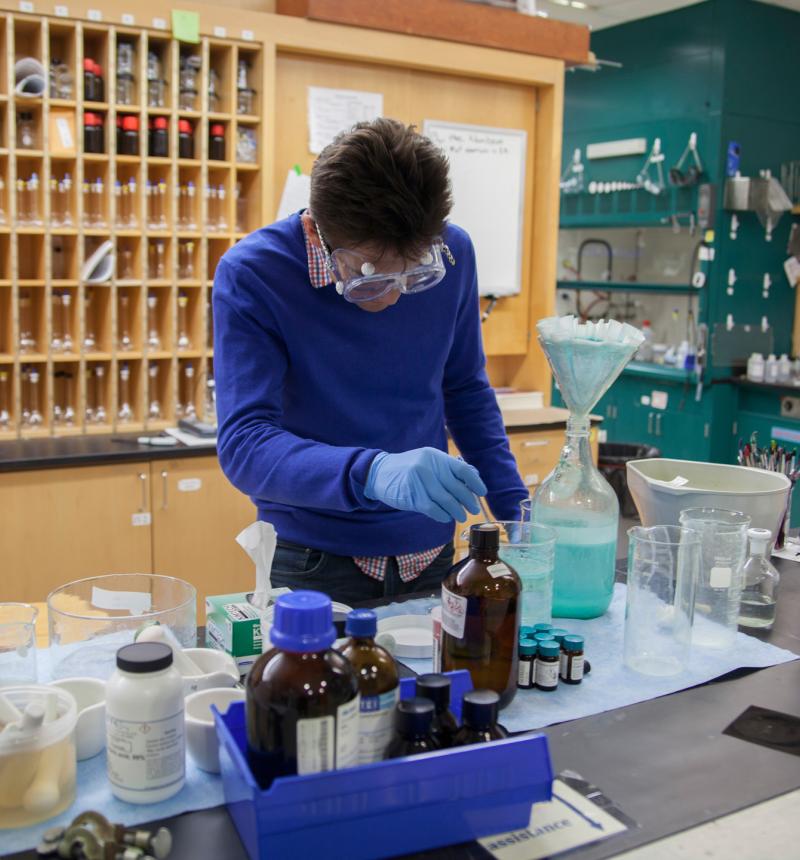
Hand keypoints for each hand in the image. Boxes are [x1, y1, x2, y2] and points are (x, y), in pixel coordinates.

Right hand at [365, 447, 486, 522]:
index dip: (475, 483)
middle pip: (457, 488)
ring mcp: (419, 481)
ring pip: (446, 501)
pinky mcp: (411, 495)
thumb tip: (473, 482)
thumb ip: (448, 469)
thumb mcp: (428, 461)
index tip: (482, 493)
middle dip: (468, 501)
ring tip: (460, 516)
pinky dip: (442, 515)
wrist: (379, 472)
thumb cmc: (409, 468)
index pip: (463, 470)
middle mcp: (428, 467)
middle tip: (473, 510)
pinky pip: (433, 509)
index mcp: (436, 457)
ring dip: (456, 511)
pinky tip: (445, 517)